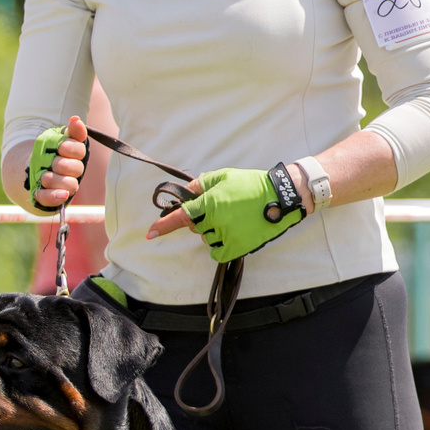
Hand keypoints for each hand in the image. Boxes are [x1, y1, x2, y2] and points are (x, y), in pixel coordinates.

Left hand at [29, 115, 89, 212]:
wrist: (34, 169)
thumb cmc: (50, 153)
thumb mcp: (58, 139)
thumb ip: (70, 132)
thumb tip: (76, 119)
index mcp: (76, 156)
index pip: (80, 151)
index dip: (70, 148)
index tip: (60, 147)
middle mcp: (74, 173)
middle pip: (76, 169)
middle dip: (61, 164)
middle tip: (51, 162)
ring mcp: (65, 187)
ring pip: (69, 185)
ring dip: (54, 179)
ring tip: (43, 176)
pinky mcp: (53, 197)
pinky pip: (53, 199)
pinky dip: (52, 196)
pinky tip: (46, 190)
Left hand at [145, 167, 302, 261]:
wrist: (280, 197)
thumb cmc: (252, 185)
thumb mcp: (224, 176)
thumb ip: (201, 184)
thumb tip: (186, 193)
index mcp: (210, 202)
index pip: (181, 216)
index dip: (164, 226)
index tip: (150, 234)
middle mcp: (215, 220)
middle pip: (195, 228)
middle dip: (202, 221)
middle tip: (221, 210)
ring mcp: (227, 235)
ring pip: (206, 240)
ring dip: (213, 232)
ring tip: (233, 220)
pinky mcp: (238, 246)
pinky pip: (218, 253)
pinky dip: (219, 247)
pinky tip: (231, 235)